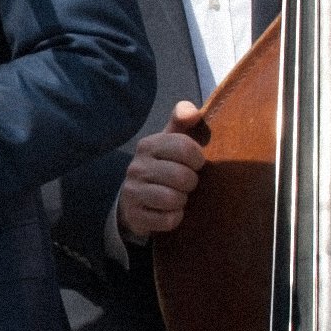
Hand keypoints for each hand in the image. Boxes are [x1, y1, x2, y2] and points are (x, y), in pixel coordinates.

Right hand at [117, 100, 210, 244]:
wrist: (133, 200)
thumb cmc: (162, 166)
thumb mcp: (171, 141)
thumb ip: (183, 121)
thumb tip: (192, 111)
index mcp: (148, 145)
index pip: (185, 147)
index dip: (197, 159)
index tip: (195, 164)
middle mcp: (136, 166)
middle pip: (182, 177)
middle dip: (191, 183)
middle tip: (186, 184)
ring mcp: (132, 192)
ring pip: (174, 199)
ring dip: (182, 201)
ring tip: (177, 196)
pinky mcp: (134, 215)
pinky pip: (168, 219)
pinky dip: (174, 218)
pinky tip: (168, 211)